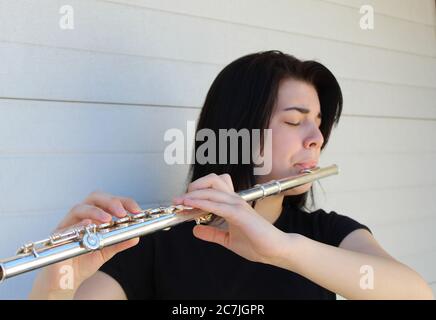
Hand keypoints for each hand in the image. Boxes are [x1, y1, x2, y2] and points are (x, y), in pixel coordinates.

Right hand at [29, 191, 140, 297]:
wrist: (66, 278)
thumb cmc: (84, 259)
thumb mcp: (106, 250)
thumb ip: (119, 242)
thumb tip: (136, 236)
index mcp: (94, 216)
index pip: (109, 201)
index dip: (124, 202)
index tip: (136, 211)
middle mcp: (81, 216)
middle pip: (94, 198)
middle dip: (110, 202)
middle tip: (122, 213)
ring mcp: (68, 225)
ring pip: (79, 208)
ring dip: (95, 212)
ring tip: (108, 219)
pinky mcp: (57, 237)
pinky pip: (66, 227)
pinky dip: (78, 225)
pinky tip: (88, 226)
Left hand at [173, 174, 297, 265]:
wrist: (274, 250)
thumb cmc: (256, 243)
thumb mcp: (227, 239)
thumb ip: (212, 233)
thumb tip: (195, 230)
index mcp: (232, 204)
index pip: (211, 189)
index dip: (194, 193)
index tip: (181, 204)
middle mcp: (234, 200)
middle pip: (212, 180)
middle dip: (194, 186)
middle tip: (181, 200)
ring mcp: (237, 205)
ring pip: (211, 190)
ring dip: (193, 195)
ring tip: (180, 202)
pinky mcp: (239, 214)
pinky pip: (217, 205)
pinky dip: (202, 204)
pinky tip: (192, 208)